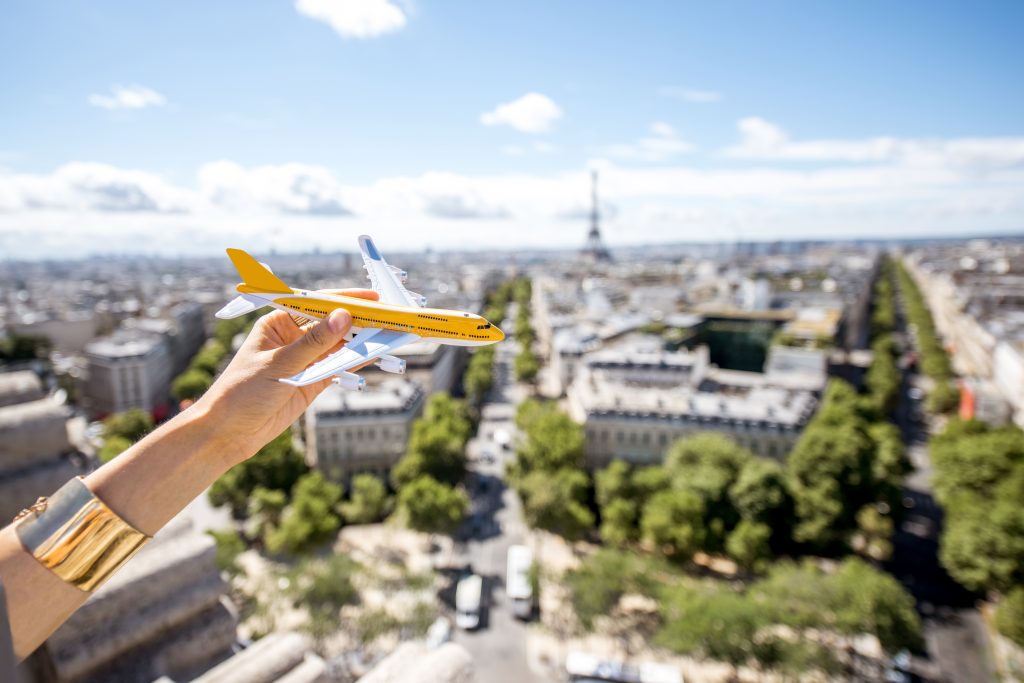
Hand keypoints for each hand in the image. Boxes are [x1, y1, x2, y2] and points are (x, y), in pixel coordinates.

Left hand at [198, 288, 378, 466]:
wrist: (227, 434)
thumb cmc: (240, 392)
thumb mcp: (278, 364)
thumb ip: (313, 343)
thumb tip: (343, 317)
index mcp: (278, 323)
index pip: (316, 305)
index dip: (344, 300)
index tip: (372, 299)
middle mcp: (293, 339)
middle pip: (331, 324)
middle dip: (358, 321)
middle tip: (388, 318)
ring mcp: (304, 361)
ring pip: (338, 346)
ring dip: (361, 342)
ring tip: (388, 335)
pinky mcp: (311, 382)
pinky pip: (337, 368)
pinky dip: (355, 362)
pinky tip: (373, 355)